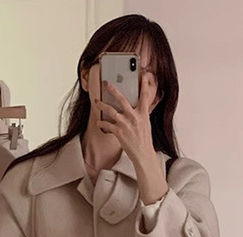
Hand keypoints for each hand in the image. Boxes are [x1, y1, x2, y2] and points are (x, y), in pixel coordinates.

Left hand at [95, 71, 167, 205]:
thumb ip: (142, 112)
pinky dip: (101, 123)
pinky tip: (98, 121)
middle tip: (106, 83)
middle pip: (122, 100)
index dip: (144, 85)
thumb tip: (140, 104)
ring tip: (97, 102)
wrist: (143, 154)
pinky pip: (107, 125)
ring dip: (102, 105)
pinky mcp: (119, 133)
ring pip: (111, 111)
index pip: (144, 96)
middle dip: (113, 90)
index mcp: (143, 114)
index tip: (143, 76)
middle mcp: (134, 117)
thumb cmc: (144, 139)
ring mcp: (126, 125)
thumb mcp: (146, 123)